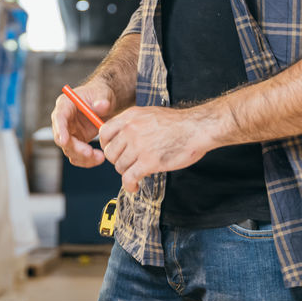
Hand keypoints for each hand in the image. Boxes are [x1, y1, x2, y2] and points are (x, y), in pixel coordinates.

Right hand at [51, 82, 111, 167]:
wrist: (104, 102)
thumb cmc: (100, 94)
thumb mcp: (103, 93)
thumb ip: (102, 99)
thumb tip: (102, 106)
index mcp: (66, 105)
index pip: (59, 118)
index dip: (60, 130)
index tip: (65, 141)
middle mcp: (63, 120)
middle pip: (62, 138)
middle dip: (75, 148)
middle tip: (90, 153)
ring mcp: (69, 132)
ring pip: (69, 150)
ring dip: (83, 157)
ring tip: (100, 157)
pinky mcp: (76, 142)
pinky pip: (77, 155)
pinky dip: (87, 160)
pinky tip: (99, 159)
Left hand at [98, 105, 214, 193]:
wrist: (197, 128)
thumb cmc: (179, 123)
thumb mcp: (150, 114)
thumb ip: (134, 124)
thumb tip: (122, 136)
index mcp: (130, 117)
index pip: (104, 133)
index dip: (107, 145)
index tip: (113, 152)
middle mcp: (131, 130)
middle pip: (110, 152)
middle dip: (117, 161)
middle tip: (127, 164)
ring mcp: (139, 146)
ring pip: (119, 166)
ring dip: (126, 173)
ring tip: (135, 174)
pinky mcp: (148, 162)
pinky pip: (129, 178)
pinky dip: (129, 185)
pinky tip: (134, 186)